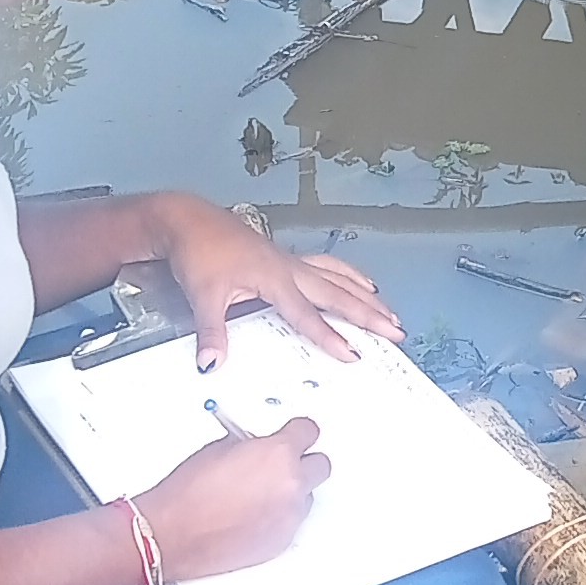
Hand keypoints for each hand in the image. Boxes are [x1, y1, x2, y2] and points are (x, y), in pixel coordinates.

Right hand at [145, 415, 329, 576]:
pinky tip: (253, 515)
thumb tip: (256, 447)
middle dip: (303, 462)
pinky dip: (278, 517)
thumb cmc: (188, 494)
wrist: (173, 533)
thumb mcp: (218, 448)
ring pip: (306, 496)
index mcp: (278, 454)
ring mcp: (289, 516)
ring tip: (259, 495)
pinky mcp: (281, 541)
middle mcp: (291, 485)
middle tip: (282, 464)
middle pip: (320, 465)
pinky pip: (291, 522)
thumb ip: (249, 444)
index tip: (295, 433)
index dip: (299, 432)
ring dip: (290, 492)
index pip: (309, 432)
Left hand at [152, 194, 403, 366]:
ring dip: (366, 297)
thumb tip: (212, 364)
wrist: (189, 221)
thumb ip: (212, 331)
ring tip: (391, 314)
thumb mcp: (202, 295)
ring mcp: (291, 262)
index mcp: (274, 279)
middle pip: (338, 294)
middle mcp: (290, 269)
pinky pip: (329, 267)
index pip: (307, 315)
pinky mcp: (287, 259)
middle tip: (396, 333)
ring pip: (339, 279)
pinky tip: (363, 282)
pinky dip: (349, 275)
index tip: (353, 354)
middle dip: (368, 315)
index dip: (330, 336)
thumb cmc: (199, 253)